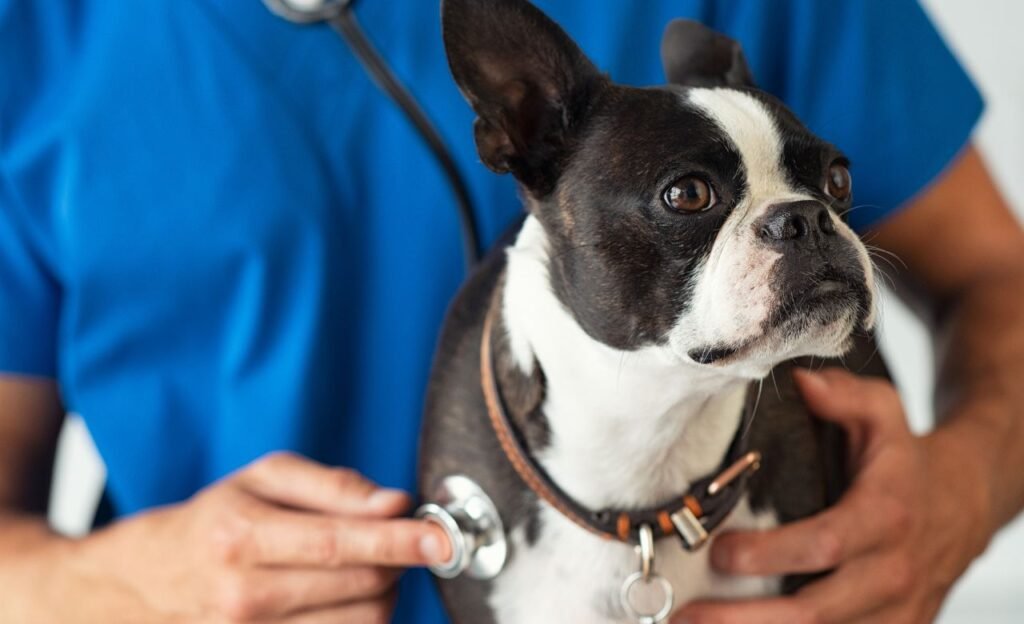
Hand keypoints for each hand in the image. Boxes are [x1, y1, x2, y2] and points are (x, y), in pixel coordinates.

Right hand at [23, 452, 449, 622]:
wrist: (148, 581)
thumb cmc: (215, 519)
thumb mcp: (263, 478)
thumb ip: (332, 486)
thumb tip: (394, 503)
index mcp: (242, 537)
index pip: (341, 545)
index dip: (401, 542)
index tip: (441, 539)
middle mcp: (244, 597)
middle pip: (360, 588)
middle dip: (398, 562)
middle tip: (404, 541)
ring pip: (360, 623)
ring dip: (384, 592)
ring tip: (367, 566)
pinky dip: (362, 618)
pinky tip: (350, 595)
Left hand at [674, 368, 992, 623]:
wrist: (963, 504)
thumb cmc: (904, 459)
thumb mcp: (883, 412)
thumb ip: (843, 395)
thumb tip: (801, 382)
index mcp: (885, 515)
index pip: (825, 544)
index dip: (770, 554)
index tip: (719, 552)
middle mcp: (891, 572)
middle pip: (815, 611)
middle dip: (746, 618)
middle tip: (686, 616)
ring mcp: (894, 611)